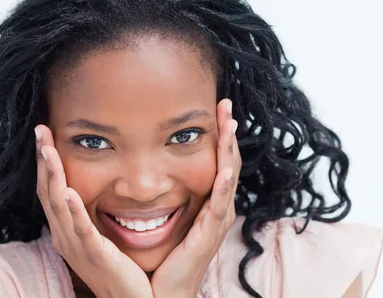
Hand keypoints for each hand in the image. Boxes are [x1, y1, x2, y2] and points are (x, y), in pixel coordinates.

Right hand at [35, 125, 152, 297]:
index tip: (44, 134)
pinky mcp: (93, 255)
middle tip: (40, 130)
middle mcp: (64, 236)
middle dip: (44, 159)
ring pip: (58, 204)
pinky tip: (69, 192)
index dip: (45, 162)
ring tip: (48, 150)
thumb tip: (88, 189)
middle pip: (47, 191)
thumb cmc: (116, 268)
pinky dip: (73, 210)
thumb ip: (90, 215)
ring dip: (53, 175)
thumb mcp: (98, 236)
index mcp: (66, 229)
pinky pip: (80, 230)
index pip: (49, 189)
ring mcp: (76, 246)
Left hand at [150, 98, 241, 297]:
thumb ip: (168, 192)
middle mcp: (219, 207)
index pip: (219, 159)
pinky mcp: (210, 233)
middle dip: (228, 132)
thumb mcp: (170, 215)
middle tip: (226, 104)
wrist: (164, 290)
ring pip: (228, 176)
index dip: (220, 134)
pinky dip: (223, 184)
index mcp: (210, 201)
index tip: (217, 107)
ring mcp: (217, 219)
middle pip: (229, 161)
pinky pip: (219, 203)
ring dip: (230, 149)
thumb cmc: (166, 254)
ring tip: (230, 123)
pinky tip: (225, 167)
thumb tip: (152, 166)